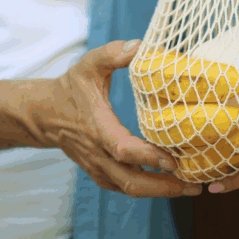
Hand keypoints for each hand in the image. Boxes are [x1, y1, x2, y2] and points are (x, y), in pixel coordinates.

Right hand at [40, 40, 202, 197]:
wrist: (45, 115)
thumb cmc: (71, 87)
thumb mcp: (89, 64)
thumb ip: (112, 53)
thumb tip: (141, 46)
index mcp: (96, 127)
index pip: (122, 149)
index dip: (148, 157)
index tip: (174, 159)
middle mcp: (97, 152)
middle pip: (130, 181)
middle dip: (163, 187)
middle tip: (193, 186)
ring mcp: (98, 166)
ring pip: (129, 189)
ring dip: (160, 191)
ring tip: (190, 188)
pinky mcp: (100, 172)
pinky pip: (125, 187)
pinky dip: (147, 189)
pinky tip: (170, 183)